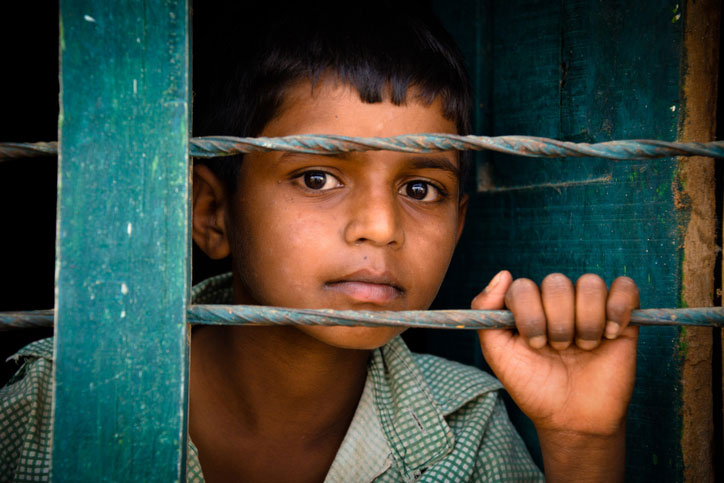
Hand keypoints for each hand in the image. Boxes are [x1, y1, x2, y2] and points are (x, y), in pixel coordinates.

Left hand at [473, 271, 638, 480]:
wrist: (572, 419)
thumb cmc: (534, 386)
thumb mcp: (498, 354)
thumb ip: (486, 311)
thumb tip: (503, 274)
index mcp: (527, 306)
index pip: (523, 287)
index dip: (529, 315)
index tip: (535, 345)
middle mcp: (557, 302)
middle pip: (556, 282)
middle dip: (557, 322)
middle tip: (559, 349)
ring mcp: (590, 307)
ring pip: (590, 283)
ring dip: (586, 320)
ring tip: (584, 348)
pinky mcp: (622, 317)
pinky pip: (626, 288)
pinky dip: (618, 308)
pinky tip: (610, 335)